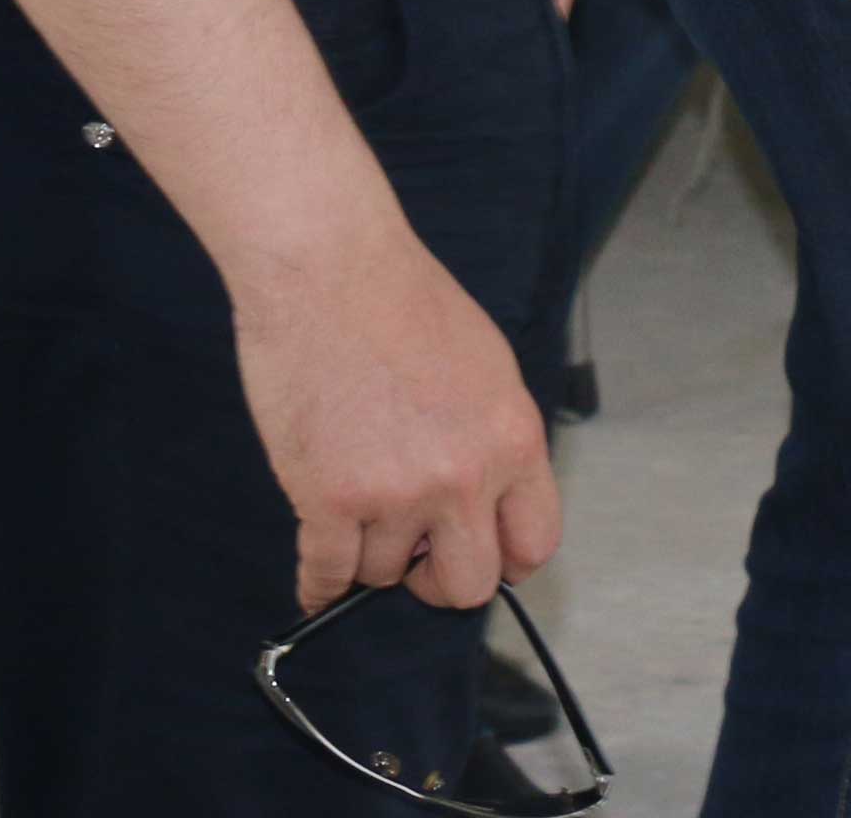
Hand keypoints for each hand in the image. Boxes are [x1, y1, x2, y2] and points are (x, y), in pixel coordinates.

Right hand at [237, 230, 561, 614]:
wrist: (330, 267)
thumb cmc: (403, 300)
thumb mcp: (487, 366)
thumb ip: (492, 440)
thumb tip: (487, 500)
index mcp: (513, 439)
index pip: (533, 544)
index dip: (504, 561)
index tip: (480, 558)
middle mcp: (465, 476)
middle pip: (466, 583)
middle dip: (436, 579)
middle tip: (414, 557)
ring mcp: (396, 493)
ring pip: (382, 574)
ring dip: (368, 553)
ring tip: (356, 506)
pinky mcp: (329, 499)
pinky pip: (326, 574)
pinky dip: (318, 583)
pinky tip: (317, 578)